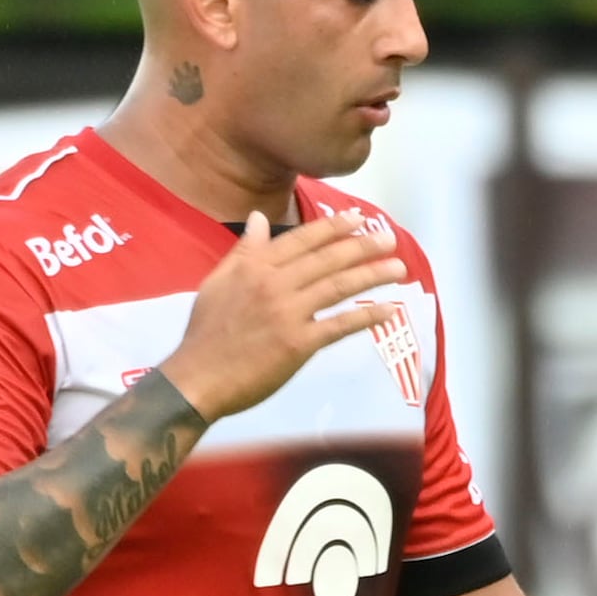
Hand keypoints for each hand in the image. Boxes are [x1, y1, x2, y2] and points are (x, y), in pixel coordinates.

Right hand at [155, 216, 408, 423]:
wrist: (198, 377)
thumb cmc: (206, 332)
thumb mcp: (218, 281)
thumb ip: (244, 250)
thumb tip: (258, 218)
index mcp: (256, 266)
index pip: (303, 240)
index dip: (334, 227)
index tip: (359, 219)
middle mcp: (275, 284)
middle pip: (328, 259)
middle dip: (363, 246)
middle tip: (389, 238)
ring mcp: (289, 313)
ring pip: (338, 287)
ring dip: (372, 275)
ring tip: (398, 268)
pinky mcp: (299, 343)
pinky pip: (339, 326)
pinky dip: (366, 316)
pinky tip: (388, 309)